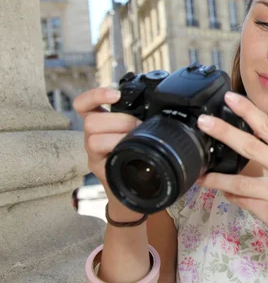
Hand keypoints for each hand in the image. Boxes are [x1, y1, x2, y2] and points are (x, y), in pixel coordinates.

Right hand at [73, 87, 143, 219]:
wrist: (137, 188)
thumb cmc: (140, 155)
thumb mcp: (139, 133)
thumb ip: (143, 119)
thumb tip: (168, 109)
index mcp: (102, 123)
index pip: (85, 105)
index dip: (95, 96)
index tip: (116, 94)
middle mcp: (93, 136)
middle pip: (91, 121)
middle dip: (120, 120)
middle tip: (138, 126)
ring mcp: (94, 153)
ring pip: (92, 139)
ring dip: (118, 137)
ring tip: (134, 141)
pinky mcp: (99, 169)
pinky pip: (99, 160)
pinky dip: (114, 154)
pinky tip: (125, 153)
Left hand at [196, 92, 267, 265]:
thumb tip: (244, 143)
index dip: (248, 111)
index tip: (229, 98)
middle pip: (252, 146)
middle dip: (224, 132)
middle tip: (203, 122)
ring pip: (241, 180)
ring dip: (217, 177)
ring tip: (201, 174)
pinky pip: (244, 201)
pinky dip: (231, 196)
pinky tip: (224, 193)